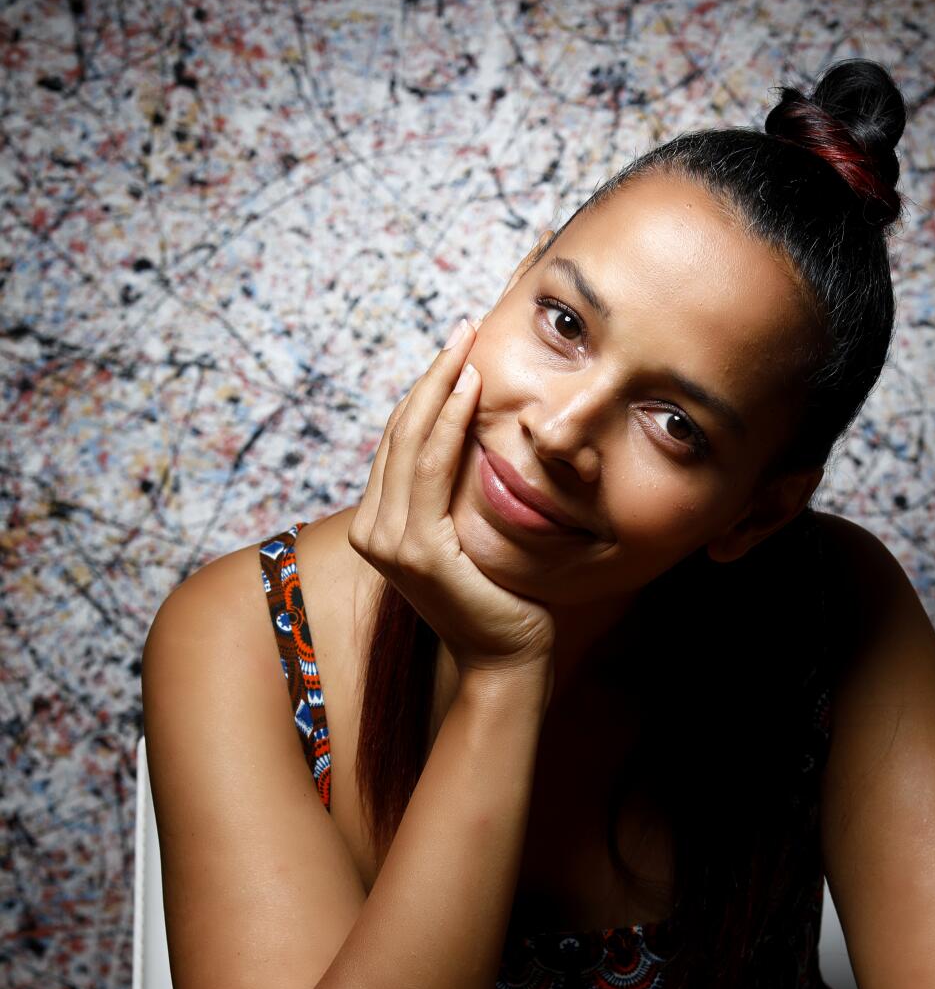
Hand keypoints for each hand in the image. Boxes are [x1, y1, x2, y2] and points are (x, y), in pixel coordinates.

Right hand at [348, 317, 557, 677]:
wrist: (507, 658)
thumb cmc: (500, 598)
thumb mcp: (469, 535)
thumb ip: (453, 496)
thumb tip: (471, 443)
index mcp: (379, 526)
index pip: (399, 442)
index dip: (425, 391)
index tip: (457, 350)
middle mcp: (372, 533)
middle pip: (399, 432)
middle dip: (432, 375)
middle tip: (463, 329)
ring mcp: (389, 543)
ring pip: (410, 441)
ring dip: (440, 386)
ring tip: (467, 345)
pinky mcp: (418, 551)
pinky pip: (430, 468)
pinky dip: (448, 422)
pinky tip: (470, 389)